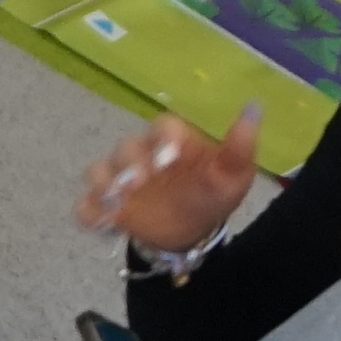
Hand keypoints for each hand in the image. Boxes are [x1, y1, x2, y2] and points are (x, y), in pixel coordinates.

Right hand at [73, 105, 262, 255]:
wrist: (191, 232)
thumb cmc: (211, 196)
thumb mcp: (234, 175)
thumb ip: (240, 146)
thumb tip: (254, 108)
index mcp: (172, 142)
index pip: (162, 126)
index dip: (163, 137)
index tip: (172, 155)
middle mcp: (142, 155)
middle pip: (125, 147)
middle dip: (129, 163)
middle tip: (140, 182)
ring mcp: (120, 182)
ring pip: (99, 171)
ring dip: (105, 183)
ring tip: (118, 202)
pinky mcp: (107, 208)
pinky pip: (87, 206)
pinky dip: (91, 213)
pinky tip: (107, 223)